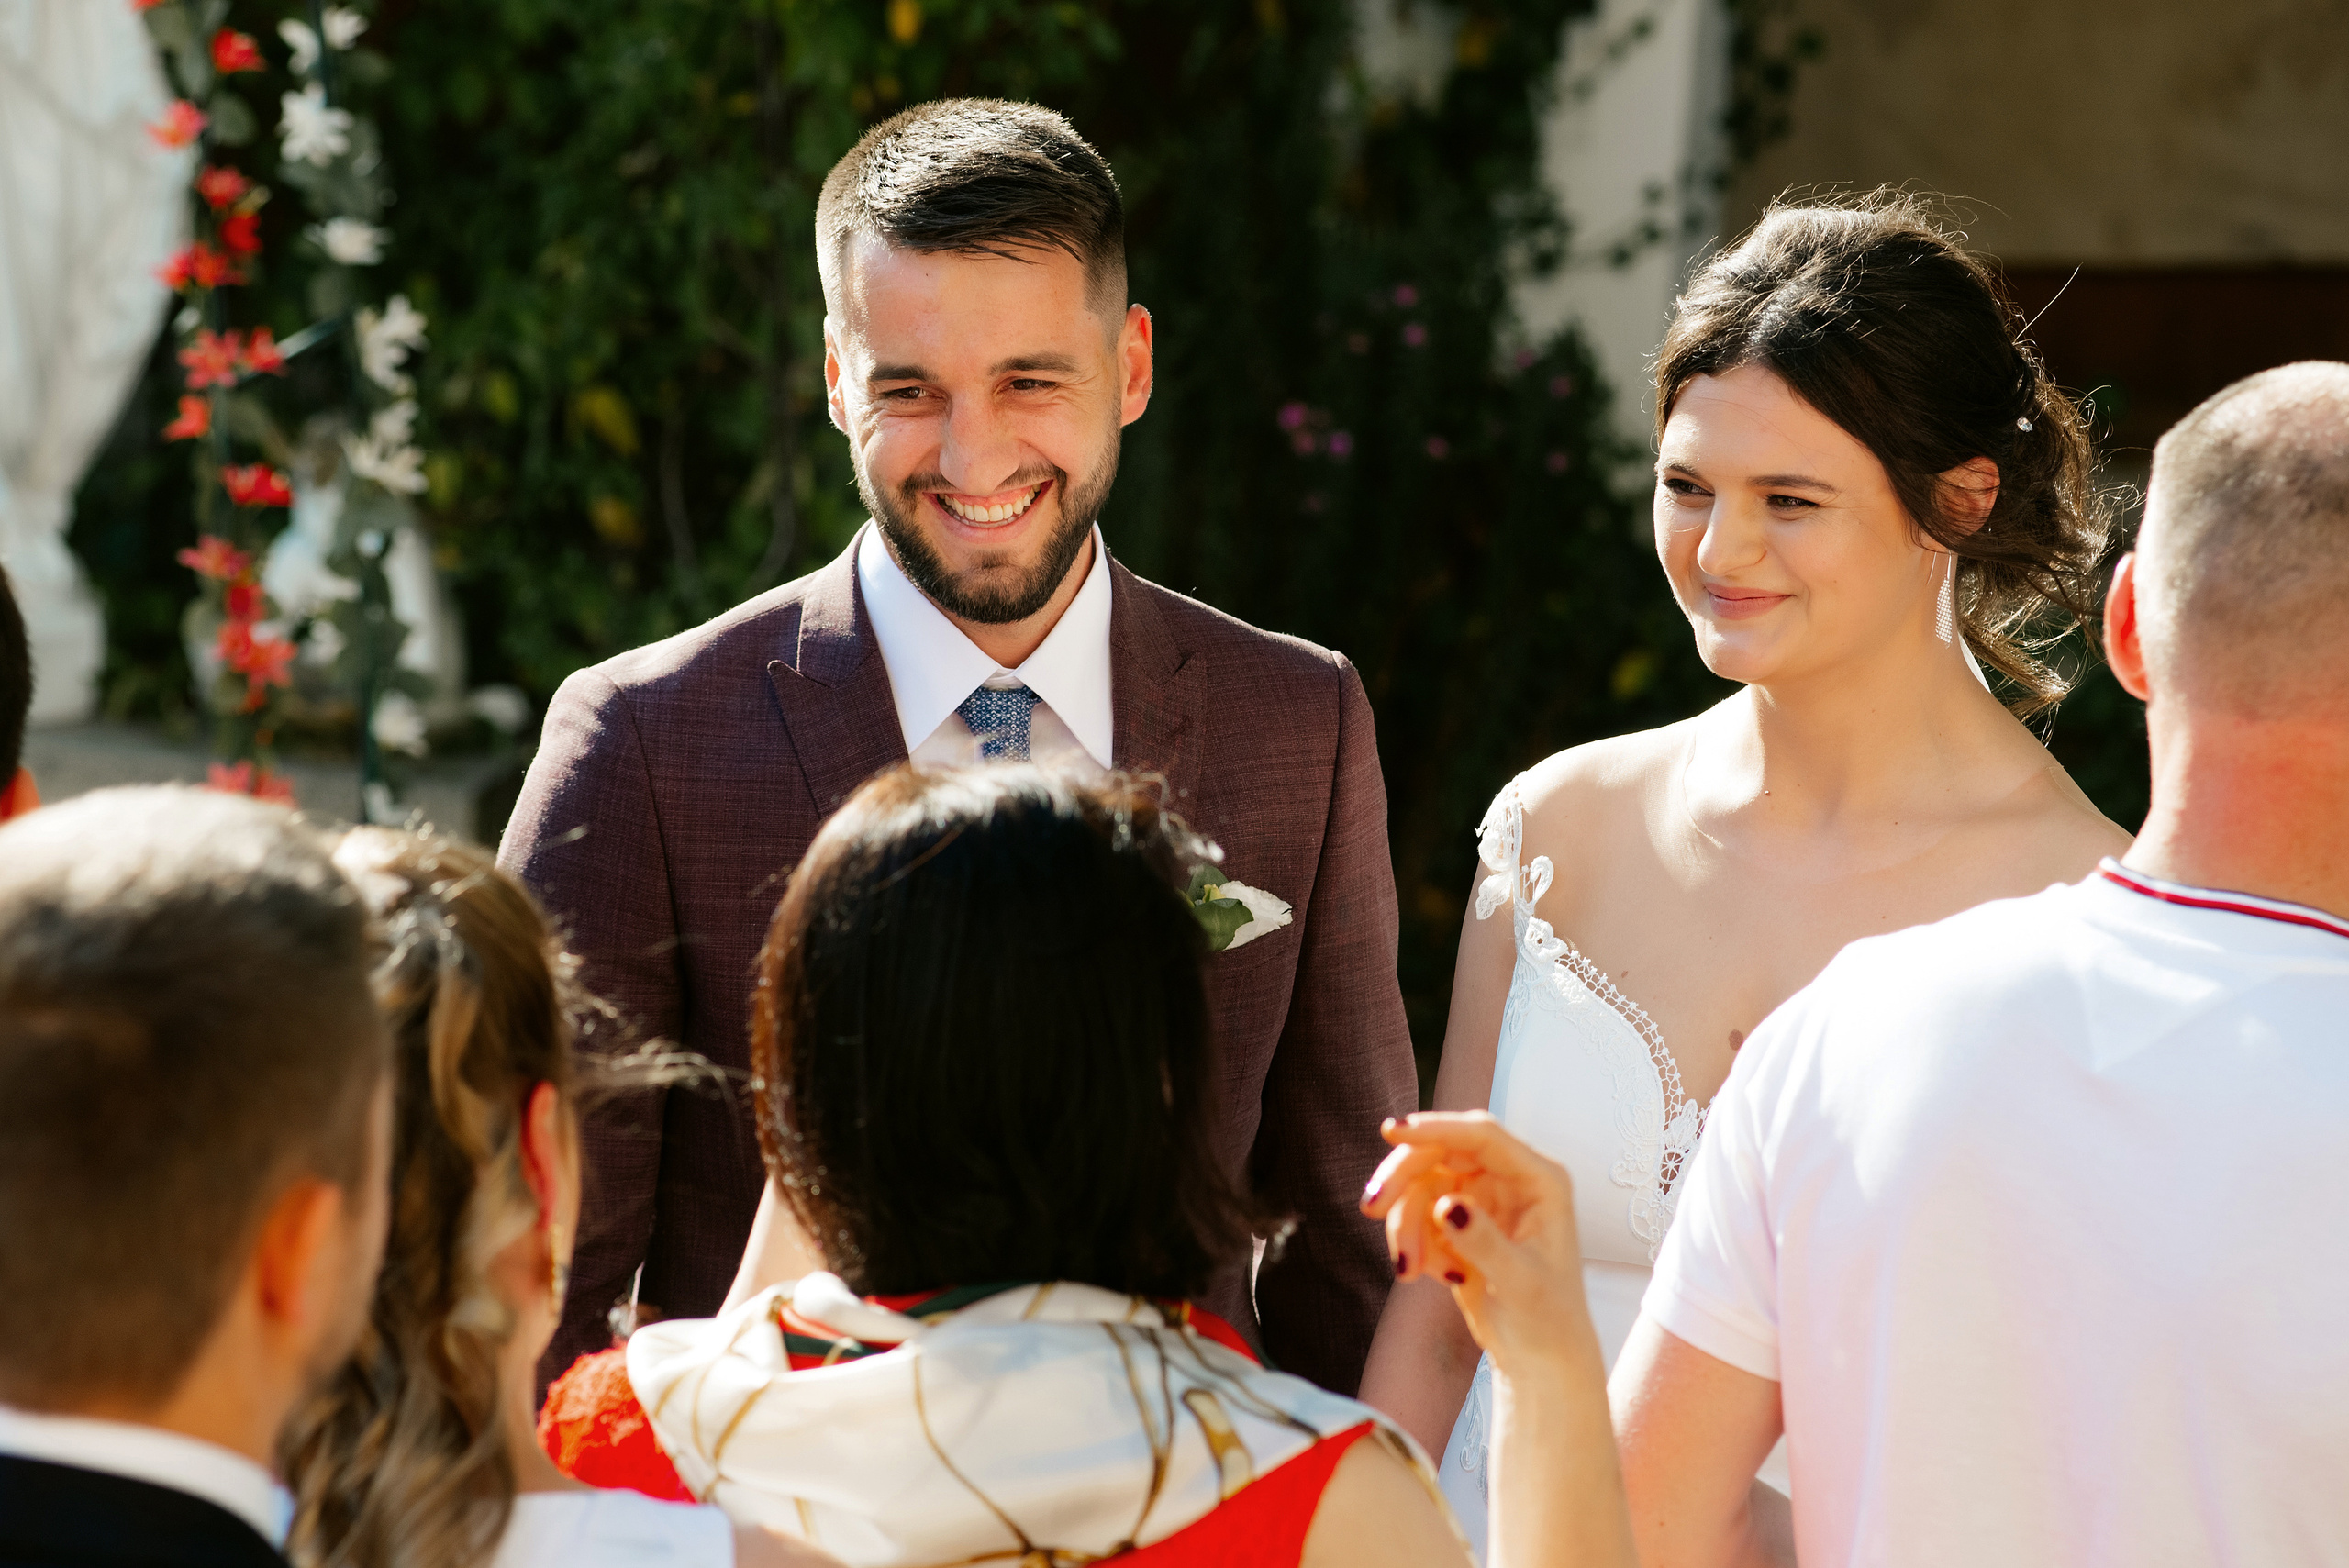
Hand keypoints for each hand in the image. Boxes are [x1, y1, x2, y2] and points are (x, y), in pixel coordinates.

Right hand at [1360, 1113, 1594, 1375]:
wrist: (1537, 1356)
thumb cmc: (1547, 1320)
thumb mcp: (1520, 1283)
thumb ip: (1485, 1242)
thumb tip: (1449, 1206)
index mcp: (1540, 1181)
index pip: (1482, 1136)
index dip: (1437, 1128)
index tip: (1394, 1132)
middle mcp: (1511, 1180)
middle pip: (1441, 1153)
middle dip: (1404, 1181)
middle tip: (1372, 1210)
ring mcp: (1483, 1197)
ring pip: (1422, 1184)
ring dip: (1406, 1225)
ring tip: (1410, 1271)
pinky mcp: (1460, 1218)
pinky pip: (1418, 1212)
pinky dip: (1415, 1243)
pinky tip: (1433, 1274)